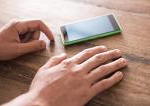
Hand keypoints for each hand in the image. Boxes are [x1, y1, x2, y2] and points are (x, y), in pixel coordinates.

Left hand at [0, 19, 53, 60]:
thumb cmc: (0, 49)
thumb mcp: (18, 49)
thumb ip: (33, 46)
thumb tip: (44, 44)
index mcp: (19, 24)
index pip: (38, 23)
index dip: (47, 31)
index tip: (51, 39)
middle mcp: (19, 24)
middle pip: (35, 30)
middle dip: (33, 40)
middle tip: (24, 46)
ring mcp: (18, 28)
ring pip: (32, 34)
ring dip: (29, 42)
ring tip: (19, 46)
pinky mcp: (17, 32)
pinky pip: (27, 36)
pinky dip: (26, 42)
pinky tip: (18, 45)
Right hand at [3, 46, 127, 105]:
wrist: (41, 103)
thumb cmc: (41, 87)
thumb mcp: (44, 70)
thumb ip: (54, 60)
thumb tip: (63, 54)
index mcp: (68, 64)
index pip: (86, 53)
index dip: (96, 50)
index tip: (104, 48)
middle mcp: (78, 70)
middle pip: (97, 59)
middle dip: (109, 54)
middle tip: (117, 52)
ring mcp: (84, 81)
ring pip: (103, 69)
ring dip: (114, 64)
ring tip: (122, 61)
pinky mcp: (87, 93)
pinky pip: (103, 84)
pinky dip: (113, 79)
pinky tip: (119, 75)